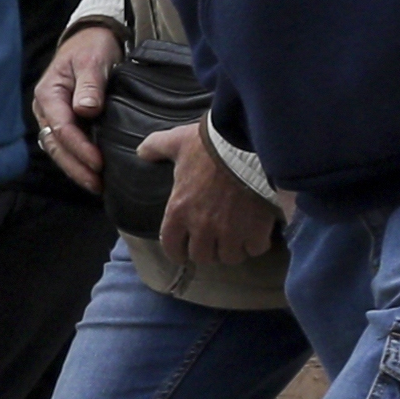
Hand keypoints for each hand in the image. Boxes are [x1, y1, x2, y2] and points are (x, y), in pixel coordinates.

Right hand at [33, 18, 119, 193]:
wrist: (90, 38)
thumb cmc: (92, 47)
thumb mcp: (93, 61)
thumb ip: (90, 86)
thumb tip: (86, 110)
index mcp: (49, 93)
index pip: (62, 129)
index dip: (80, 148)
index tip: (99, 163)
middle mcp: (46, 108)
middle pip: (56, 145)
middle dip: (76, 167)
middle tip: (97, 185)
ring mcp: (52, 116)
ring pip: (59, 149)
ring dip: (76, 168)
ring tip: (96, 185)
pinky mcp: (63, 120)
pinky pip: (66, 144)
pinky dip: (77, 160)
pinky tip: (92, 172)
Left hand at [151, 122, 281, 268]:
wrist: (251, 143)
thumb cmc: (212, 144)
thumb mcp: (178, 142)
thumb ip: (157, 147)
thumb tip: (142, 152)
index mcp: (179, 210)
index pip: (171, 247)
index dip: (178, 251)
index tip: (184, 250)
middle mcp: (202, 227)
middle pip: (202, 256)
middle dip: (208, 250)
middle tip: (215, 240)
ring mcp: (230, 231)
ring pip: (229, 257)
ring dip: (232, 249)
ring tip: (237, 239)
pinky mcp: (256, 230)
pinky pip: (255, 249)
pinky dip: (256, 243)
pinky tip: (257, 234)